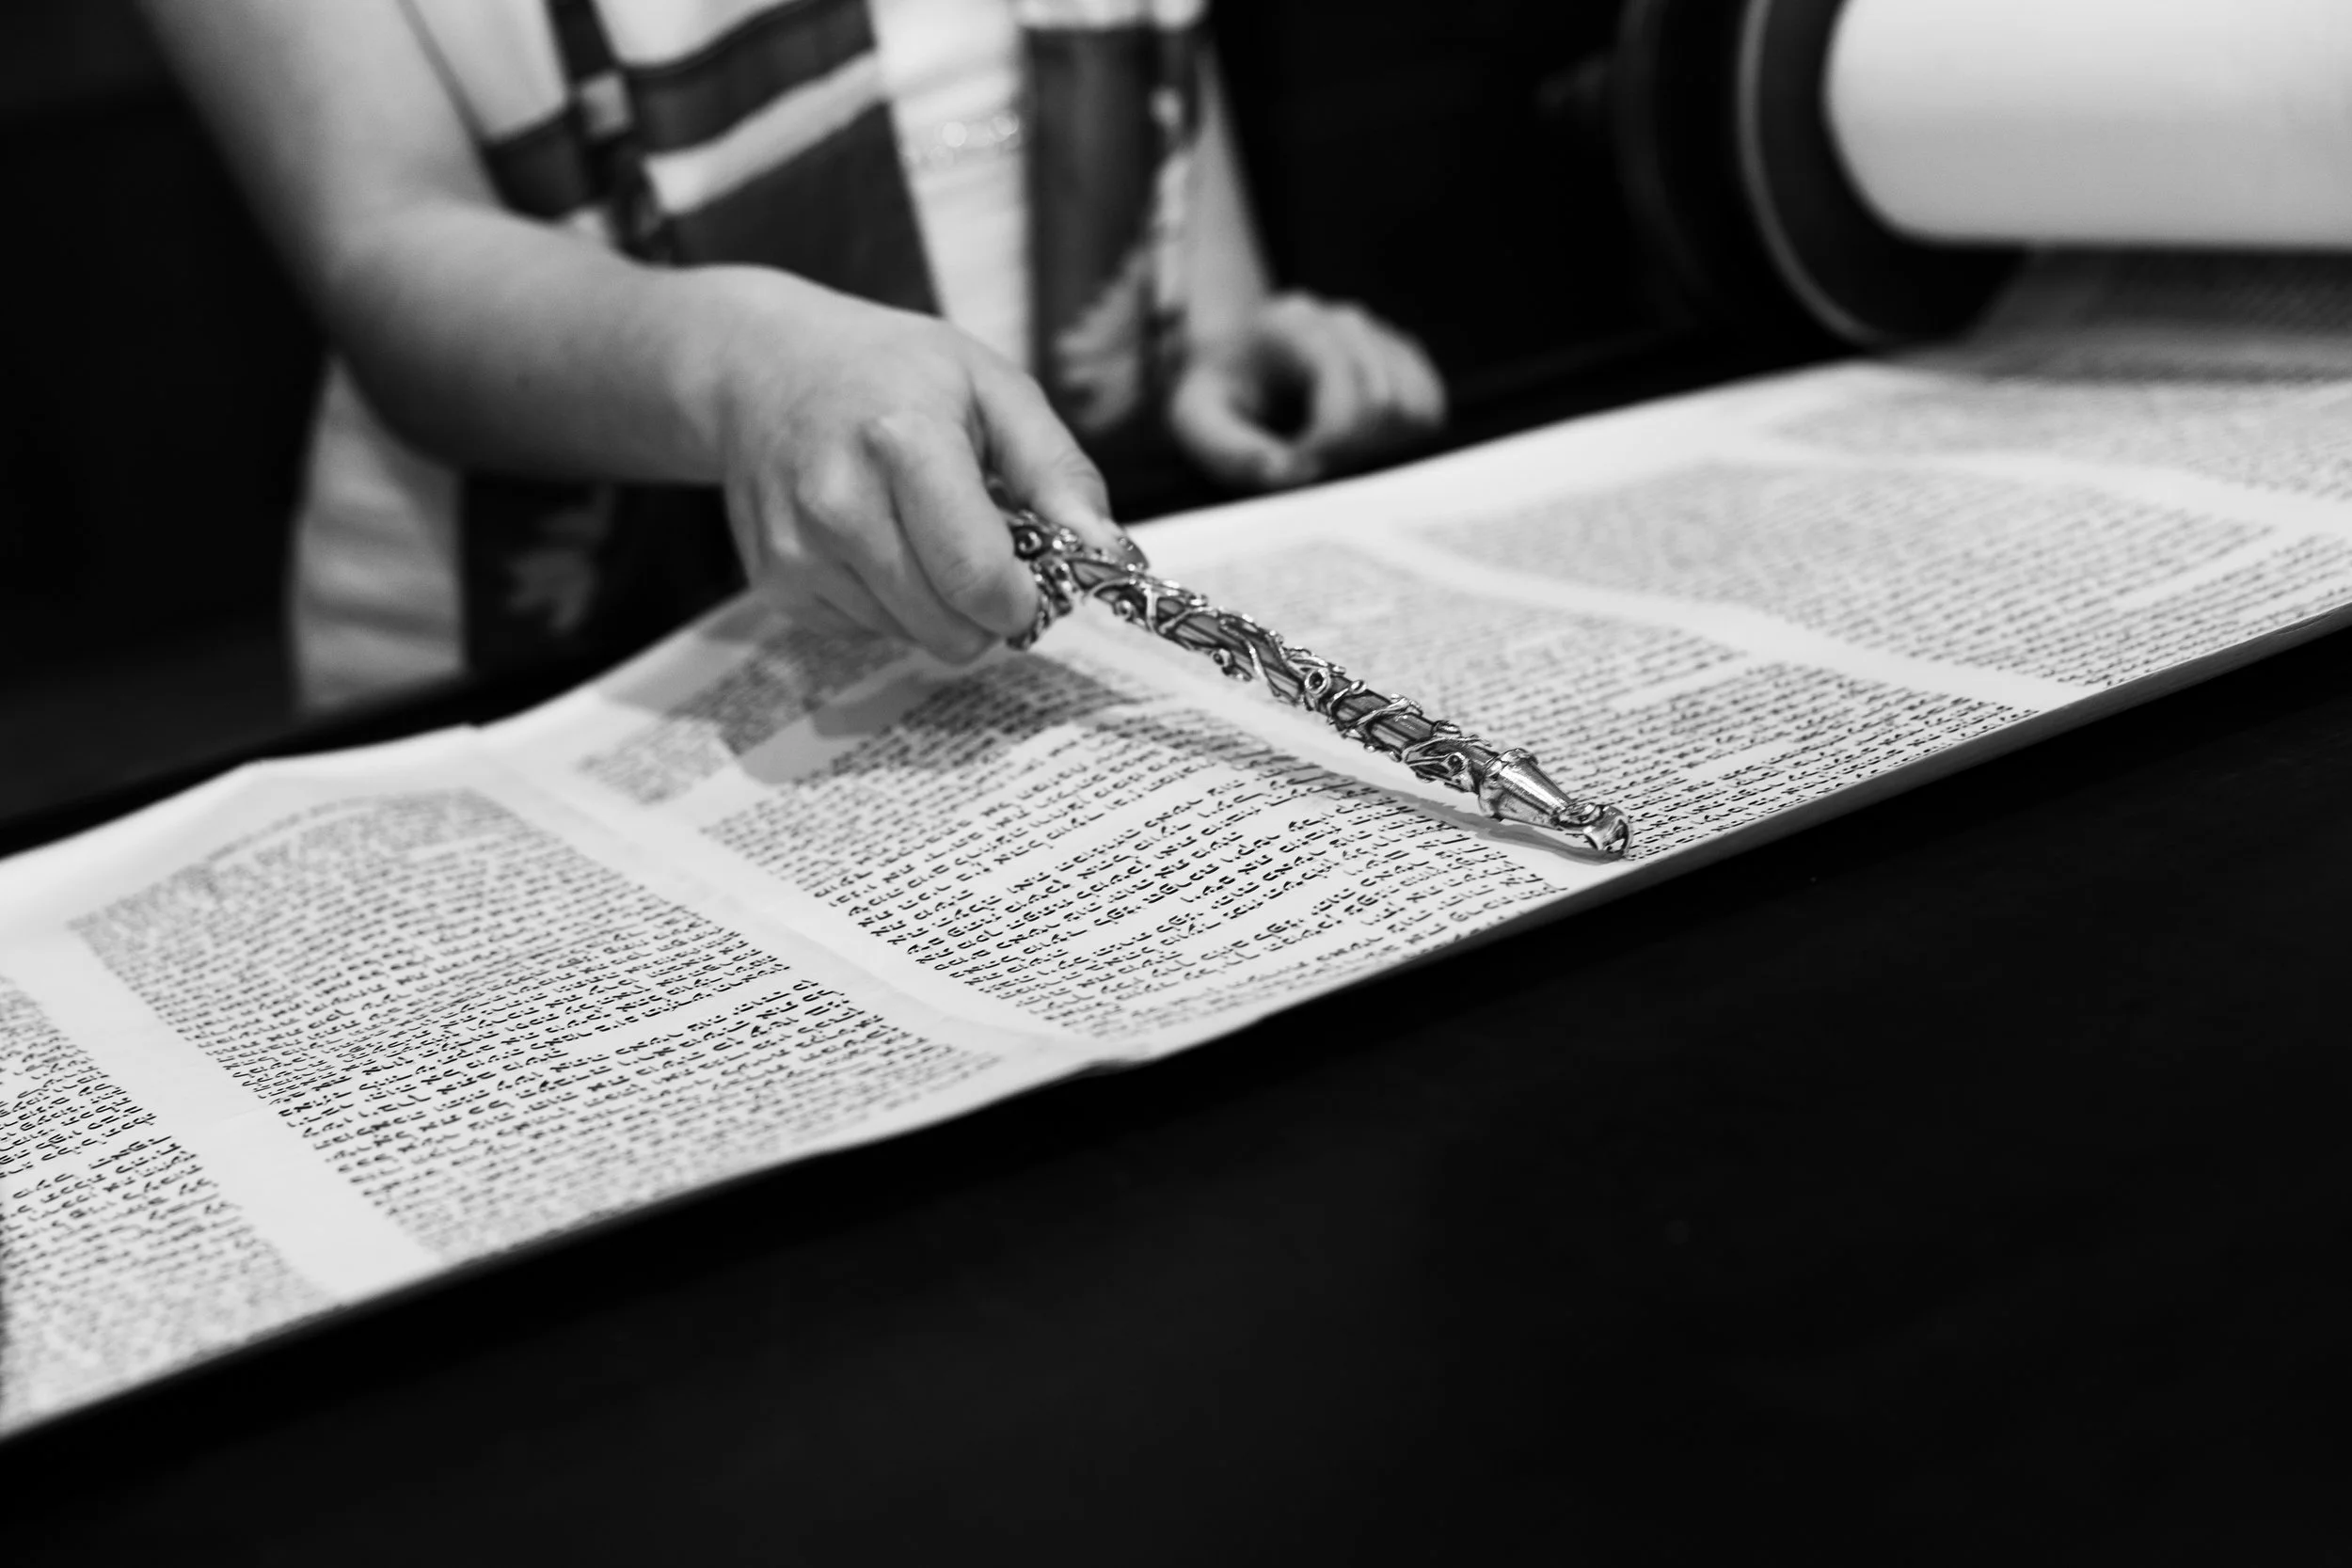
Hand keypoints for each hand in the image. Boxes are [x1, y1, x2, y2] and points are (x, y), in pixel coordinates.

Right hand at [709, 277, 1139, 662]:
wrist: (760, 367)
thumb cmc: (893, 370)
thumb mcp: (993, 387)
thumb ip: (1059, 472)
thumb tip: (1112, 557)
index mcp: (904, 443)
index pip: (979, 579)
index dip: (1024, 598)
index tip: (1034, 574)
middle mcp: (839, 504)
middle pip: (950, 629)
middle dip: (987, 608)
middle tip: (982, 549)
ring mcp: (799, 551)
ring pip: (912, 639)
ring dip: (936, 604)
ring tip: (920, 530)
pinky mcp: (776, 585)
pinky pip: (867, 633)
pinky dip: (889, 602)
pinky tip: (875, 541)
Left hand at [1168, 292, 1445, 491]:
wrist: (1234, 365)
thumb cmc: (1218, 396)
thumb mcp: (1196, 422)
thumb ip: (1230, 450)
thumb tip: (1286, 473)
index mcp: (1293, 327)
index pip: (1347, 397)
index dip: (1329, 448)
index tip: (1296, 467)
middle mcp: (1346, 321)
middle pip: (1388, 408)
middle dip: (1351, 452)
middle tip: (1310, 463)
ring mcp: (1380, 336)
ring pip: (1416, 411)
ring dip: (1377, 448)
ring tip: (1329, 452)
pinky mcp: (1404, 358)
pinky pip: (1430, 410)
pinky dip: (1400, 439)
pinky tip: (1356, 443)